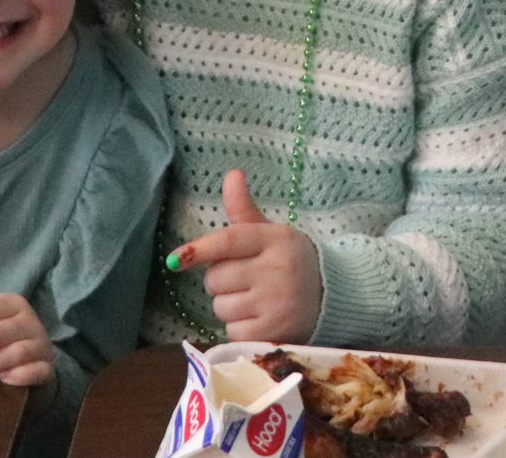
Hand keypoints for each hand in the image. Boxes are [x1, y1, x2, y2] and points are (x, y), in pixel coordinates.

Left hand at [170, 168, 323, 342]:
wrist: (331, 296)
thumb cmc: (290, 260)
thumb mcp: (271, 233)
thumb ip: (244, 209)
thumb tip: (232, 174)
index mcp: (275, 239)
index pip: (230, 241)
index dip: (199, 250)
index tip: (174, 259)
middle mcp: (276, 269)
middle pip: (217, 278)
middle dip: (220, 280)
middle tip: (243, 278)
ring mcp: (276, 303)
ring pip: (221, 306)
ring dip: (229, 305)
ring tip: (253, 299)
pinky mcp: (273, 332)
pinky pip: (233, 330)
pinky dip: (239, 327)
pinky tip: (259, 318)